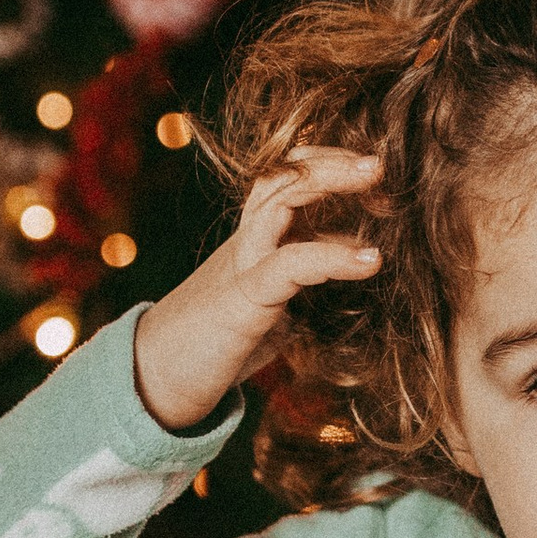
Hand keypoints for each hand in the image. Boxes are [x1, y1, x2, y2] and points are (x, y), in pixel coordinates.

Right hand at [129, 148, 380, 434]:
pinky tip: (371, 260)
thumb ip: (310, 276)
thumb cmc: (218, 342)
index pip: (285, 177)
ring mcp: (240, 264)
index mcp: (255, 240)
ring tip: (380, 182)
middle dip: (333, 159)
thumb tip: (361, 259)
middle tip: (382, 162)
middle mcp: (246, 241)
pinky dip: (333, 254)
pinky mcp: (241, 300)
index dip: (327, 164)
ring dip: (330, 181)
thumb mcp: (275, 302)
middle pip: (282, 174)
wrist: (154, 378)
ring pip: (278, 198)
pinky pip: (288, 263)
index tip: (373, 177)